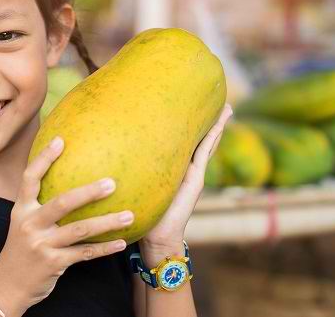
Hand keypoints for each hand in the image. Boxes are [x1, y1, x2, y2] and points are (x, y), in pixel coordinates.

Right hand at [0, 136, 132, 311]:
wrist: (8, 284)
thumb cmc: (22, 248)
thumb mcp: (23, 222)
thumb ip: (40, 205)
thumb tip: (66, 180)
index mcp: (21, 209)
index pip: (30, 178)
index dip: (44, 159)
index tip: (60, 140)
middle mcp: (30, 224)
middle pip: (62, 203)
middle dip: (88, 192)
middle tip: (112, 183)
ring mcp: (41, 244)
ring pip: (79, 230)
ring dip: (107, 222)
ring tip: (129, 215)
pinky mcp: (53, 263)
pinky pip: (85, 253)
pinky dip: (104, 248)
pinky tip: (122, 243)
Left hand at [137, 103, 233, 264]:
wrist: (156, 235)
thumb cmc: (141, 211)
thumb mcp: (136, 182)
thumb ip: (131, 167)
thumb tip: (108, 148)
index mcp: (172, 167)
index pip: (180, 140)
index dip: (185, 123)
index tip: (186, 104)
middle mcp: (184, 168)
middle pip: (198, 138)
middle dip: (207, 120)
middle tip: (217, 100)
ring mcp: (193, 173)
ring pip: (206, 143)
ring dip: (216, 126)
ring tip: (226, 109)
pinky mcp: (195, 179)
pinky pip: (204, 153)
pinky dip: (213, 138)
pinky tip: (219, 124)